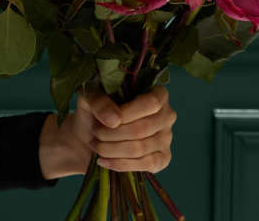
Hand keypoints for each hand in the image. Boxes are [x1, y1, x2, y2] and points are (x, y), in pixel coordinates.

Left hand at [38, 86, 176, 179]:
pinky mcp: (162, 159)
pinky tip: (103, 160)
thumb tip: (114, 120)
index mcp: (157, 92)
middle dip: (113, 134)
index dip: (128, 114)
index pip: (151, 103)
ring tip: (96, 145)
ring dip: (112, 149)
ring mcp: (167, 138)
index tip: (106, 121)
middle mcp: (167, 114)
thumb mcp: (91, 96)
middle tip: (95, 133)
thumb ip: (100, 102)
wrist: (91, 133)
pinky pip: (145, 165)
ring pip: (141, 148)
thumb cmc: (96, 109)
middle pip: (143, 128)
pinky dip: (120, 164)